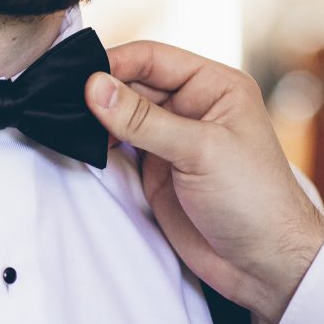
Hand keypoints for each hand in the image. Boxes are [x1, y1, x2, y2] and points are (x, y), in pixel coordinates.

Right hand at [85, 41, 323, 323]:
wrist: (264, 265)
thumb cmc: (254, 200)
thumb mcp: (199, 151)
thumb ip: (143, 120)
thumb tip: (94, 86)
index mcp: (213, 86)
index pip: (152, 58)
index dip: (114, 63)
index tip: (77, 75)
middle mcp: (190, 106)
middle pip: (131, 83)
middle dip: (99, 91)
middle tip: (59, 100)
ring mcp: (170, 138)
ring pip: (120, 115)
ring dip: (94, 118)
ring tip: (64, 121)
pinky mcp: (155, 170)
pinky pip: (118, 148)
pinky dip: (98, 146)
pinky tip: (79, 145)